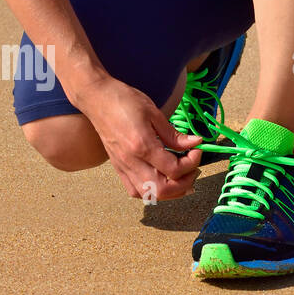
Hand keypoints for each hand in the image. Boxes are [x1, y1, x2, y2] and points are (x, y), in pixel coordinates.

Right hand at [78, 77, 202, 199]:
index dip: (192, 162)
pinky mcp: (118, 167)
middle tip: (192, 168)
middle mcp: (131, 161)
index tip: (196, 150)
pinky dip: (151, 191)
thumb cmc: (123, 100)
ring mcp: (123, 166)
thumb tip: (195, 143)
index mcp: (142, 145)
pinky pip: (135, 191)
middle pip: (162, 190)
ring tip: (180, 177)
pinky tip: (160, 179)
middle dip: (184, 184)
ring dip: (170, 191)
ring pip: (149, 195)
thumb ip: (173, 134)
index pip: (174, 169)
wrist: (97, 99)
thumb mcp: (153, 112)